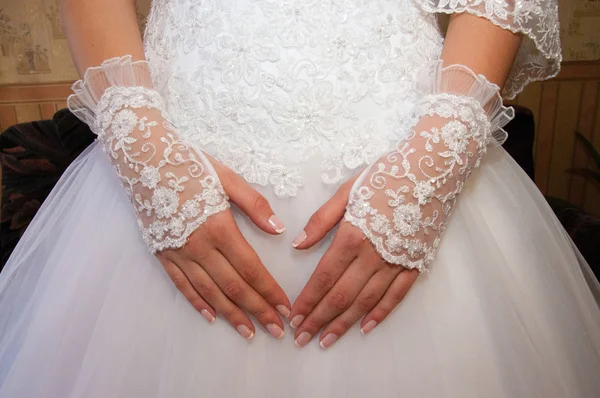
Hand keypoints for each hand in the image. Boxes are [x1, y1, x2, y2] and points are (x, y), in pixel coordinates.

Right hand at [156, 157, 290, 340]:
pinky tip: (211, 316)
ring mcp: (179, 253)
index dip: (269, 291)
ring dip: (231, 314)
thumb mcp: (229, 178)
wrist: (145, 160)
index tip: (285, 309)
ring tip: (249, 332)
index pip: (251, 268)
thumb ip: (255, 206)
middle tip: (276, 331)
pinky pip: (181, 285)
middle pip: (233, 286)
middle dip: (257, 310)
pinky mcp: (163, 254)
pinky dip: (197, 302)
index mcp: (220, 228)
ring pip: (209, 292)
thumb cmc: (191, 165)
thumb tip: (278, 230)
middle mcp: (199, 246)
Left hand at [289, 176, 418, 348]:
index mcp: (353, 235)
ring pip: (367, 301)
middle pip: (342, 295)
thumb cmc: (385, 176)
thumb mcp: (347, 191)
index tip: (294, 318)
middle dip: (319, 319)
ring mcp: (396, 261)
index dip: (308, 300)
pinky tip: (365, 327)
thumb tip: (298, 245)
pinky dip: (380, 313)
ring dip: (345, 323)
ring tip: (327, 340)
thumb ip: (322, 220)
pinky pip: (396, 295)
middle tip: (303, 338)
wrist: (432, 169)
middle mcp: (373, 254)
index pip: (324, 277)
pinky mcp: (415, 263)